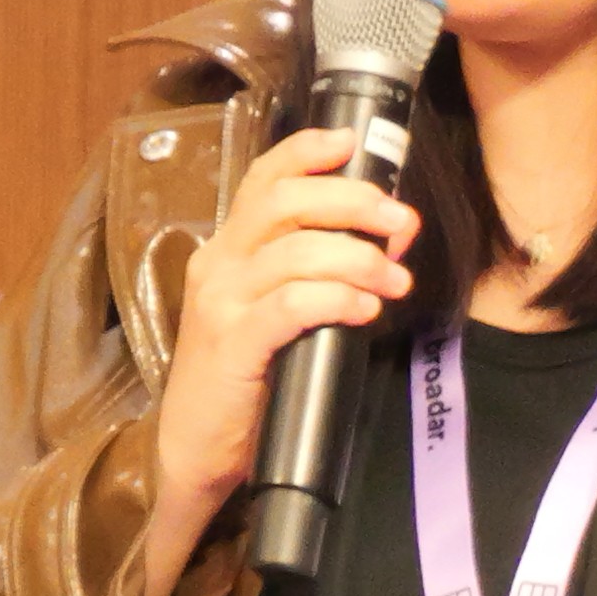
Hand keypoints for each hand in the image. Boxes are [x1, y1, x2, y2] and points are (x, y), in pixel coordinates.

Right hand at [132, 126, 419, 595]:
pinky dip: (336, 299)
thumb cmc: (244, 381)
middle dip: (354, 203)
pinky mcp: (232, 345)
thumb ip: (307, 274)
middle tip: (401, 224)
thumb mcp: (269, 313)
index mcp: (228, 249)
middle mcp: (218, 264)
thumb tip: (380, 244)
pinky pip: (291, 305)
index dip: (308, 153)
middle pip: (286, 203)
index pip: (264, 179)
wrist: (194, 451)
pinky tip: (365, 311)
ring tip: (396, 283)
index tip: (354, 144)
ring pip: (296, 252)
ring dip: (359, 260)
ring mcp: (220, 303)